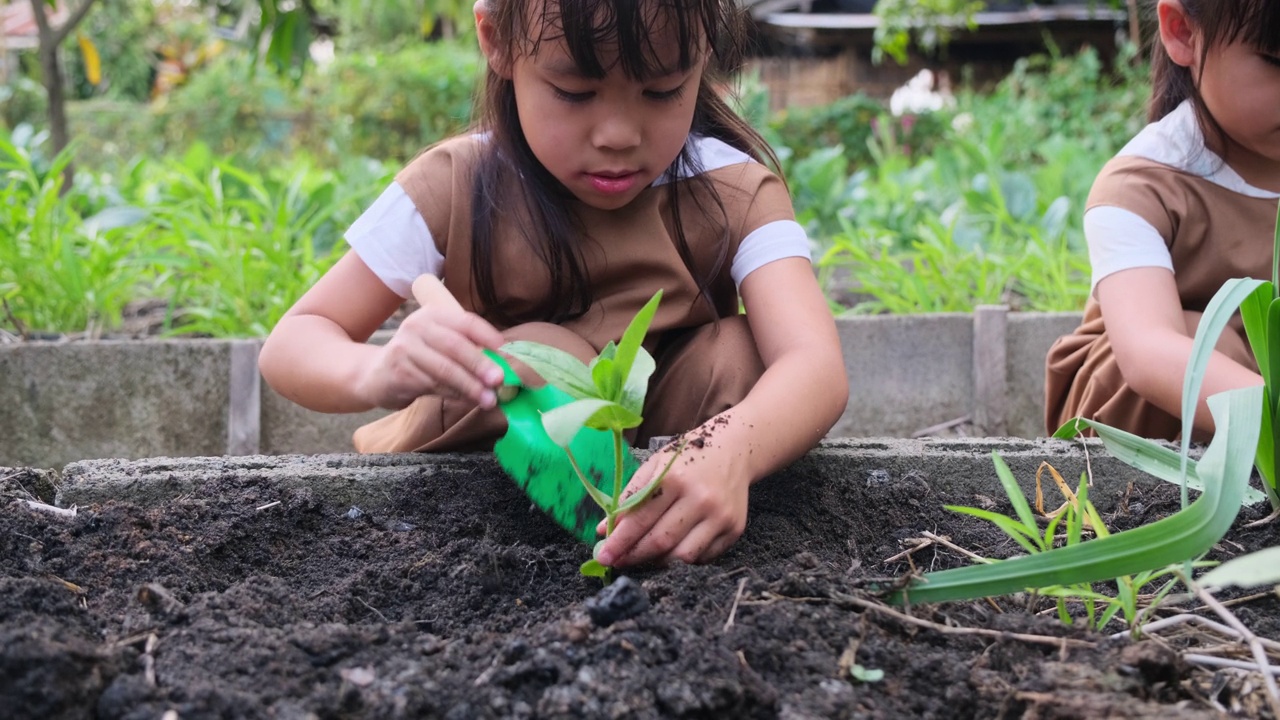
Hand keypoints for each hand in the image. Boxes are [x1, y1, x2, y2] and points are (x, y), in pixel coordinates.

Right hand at [357, 275, 505, 409]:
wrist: (375, 374)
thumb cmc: (418, 358)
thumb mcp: (438, 343)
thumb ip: (465, 348)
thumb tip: (502, 364)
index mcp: (433, 315)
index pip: (465, 321)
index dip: (486, 335)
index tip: (503, 350)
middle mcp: (417, 327)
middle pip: (455, 346)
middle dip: (480, 364)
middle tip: (499, 380)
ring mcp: (405, 350)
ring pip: (445, 369)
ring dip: (470, 386)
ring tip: (488, 399)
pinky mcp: (399, 373)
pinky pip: (434, 386)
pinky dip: (454, 395)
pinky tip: (467, 401)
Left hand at [595, 424, 751, 567]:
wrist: (734, 449)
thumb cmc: (688, 457)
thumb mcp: (655, 465)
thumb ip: (630, 497)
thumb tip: (603, 530)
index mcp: (675, 479)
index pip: (641, 519)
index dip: (619, 542)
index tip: (603, 556)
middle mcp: (701, 499)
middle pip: (661, 542)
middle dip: (634, 556)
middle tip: (617, 562)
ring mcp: (720, 516)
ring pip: (683, 556)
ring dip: (657, 562)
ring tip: (643, 556)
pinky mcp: (734, 528)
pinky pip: (703, 557)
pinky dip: (683, 559)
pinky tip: (671, 550)